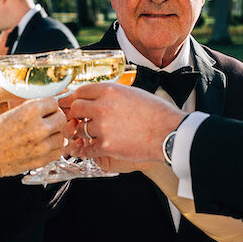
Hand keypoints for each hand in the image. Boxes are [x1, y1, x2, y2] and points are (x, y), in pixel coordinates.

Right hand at [0, 97, 68, 181]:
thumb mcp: (5, 114)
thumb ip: (25, 111)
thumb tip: (38, 108)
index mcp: (28, 111)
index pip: (53, 101)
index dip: (48, 104)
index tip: (44, 108)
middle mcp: (38, 128)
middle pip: (61, 118)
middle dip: (54, 118)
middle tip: (46, 121)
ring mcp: (41, 146)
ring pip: (61, 136)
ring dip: (55, 134)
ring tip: (44, 135)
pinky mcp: (40, 160)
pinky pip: (57, 152)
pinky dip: (53, 149)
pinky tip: (43, 147)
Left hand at [63, 83, 182, 168]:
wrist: (169, 133)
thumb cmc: (156, 113)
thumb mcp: (132, 93)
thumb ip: (112, 94)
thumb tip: (98, 97)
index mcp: (109, 90)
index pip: (80, 91)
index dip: (75, 99)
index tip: (74, 104)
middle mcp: (102, 106)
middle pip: (75, 109)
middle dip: (77, 115)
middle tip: (82, 121)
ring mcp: (103, 127)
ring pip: (81, 130)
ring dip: (86, 134)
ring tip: (95, 135)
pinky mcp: (106, 145)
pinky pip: (87, 149)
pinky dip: (88, 150)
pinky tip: (92, 149)